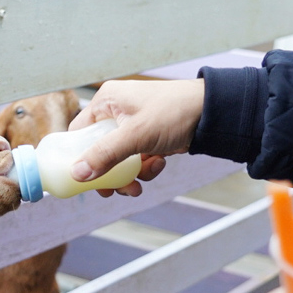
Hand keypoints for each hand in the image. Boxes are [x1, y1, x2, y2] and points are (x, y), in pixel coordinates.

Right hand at [68, 78, 204, 196]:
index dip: (79, 157)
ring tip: (141, 182)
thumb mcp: (136, 135)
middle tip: (115, 190)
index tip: (86, 179)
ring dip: (129, 175)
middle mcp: (116, 111)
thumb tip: (77, 174)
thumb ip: (105, 155)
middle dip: (109, 174)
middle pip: (98, 151)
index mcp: (106, 101)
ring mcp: (132, 124)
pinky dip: (145, 167)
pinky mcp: (148, 136)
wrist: (214, 113)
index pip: (79, 133)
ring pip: (119, 159)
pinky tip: (160, 163)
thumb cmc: (175, 112)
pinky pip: (136, 158)